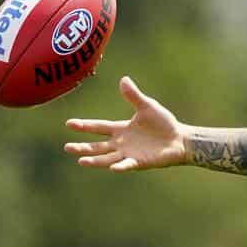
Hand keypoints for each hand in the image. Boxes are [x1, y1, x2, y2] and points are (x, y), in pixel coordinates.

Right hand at [64, 76, 186, 171]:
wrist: (179, 139)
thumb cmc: (163, 122)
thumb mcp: (147, 106)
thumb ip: (133, 95)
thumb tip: (123, 79)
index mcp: (121, 129)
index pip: (98, 127)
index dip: (84, 126)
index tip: (68, 123)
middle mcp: (121, 143)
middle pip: (97, 146)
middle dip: (82, 147)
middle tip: (67, 148)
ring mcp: (129, 154)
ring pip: (107, 158)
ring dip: (94, 160)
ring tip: (80, 161)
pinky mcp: (139, 162)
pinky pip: (127, 165)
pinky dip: (120, 166)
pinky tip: (112, 167)